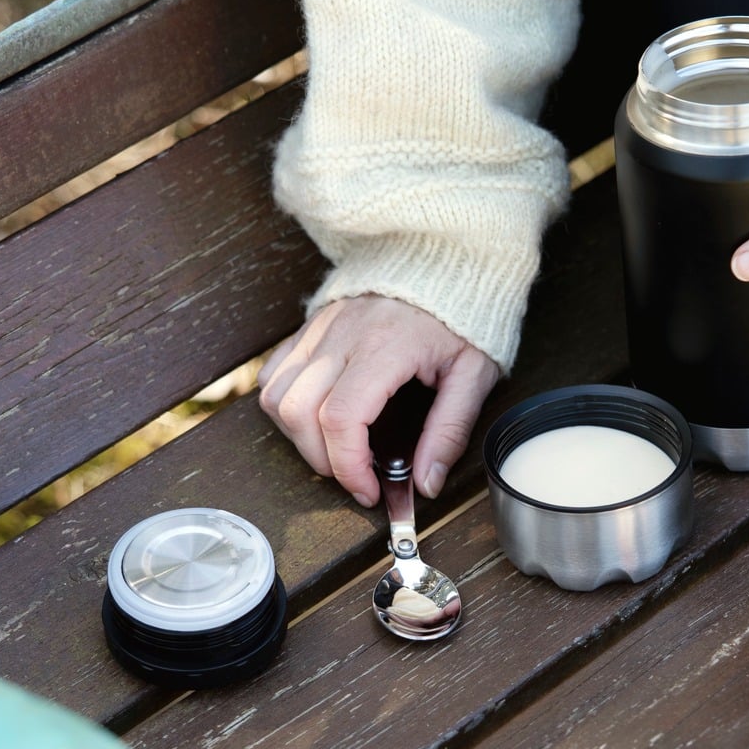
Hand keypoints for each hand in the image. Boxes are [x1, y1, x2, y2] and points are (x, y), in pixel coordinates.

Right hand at [257, 294, 498, 507]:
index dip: (347, 466)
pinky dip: (284, 405)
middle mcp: (342, 335)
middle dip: (322, 460)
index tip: (369, 490)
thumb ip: (450, 430)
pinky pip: (273, 373)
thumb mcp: (474, 374)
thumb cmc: (462, 317)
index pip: (341, 418)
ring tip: (336, 449)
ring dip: (298, 436)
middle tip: (356, 475)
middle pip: (299, 412)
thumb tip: (426, 484)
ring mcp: (320, 328)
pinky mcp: (309, 326)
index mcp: (385, 347)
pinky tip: (317, 417)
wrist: (444, 259)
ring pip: (276, 395)